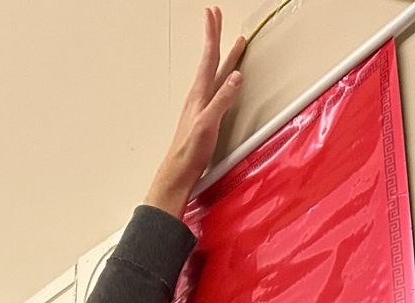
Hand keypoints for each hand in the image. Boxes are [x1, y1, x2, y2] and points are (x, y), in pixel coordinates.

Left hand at [145, 6, 245, 216]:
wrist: (178, 174)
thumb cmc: (190, 152)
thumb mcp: (207, 124)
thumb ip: (222, 100)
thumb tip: (236, 76)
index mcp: (200, 94)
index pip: (208, 57)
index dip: (212, 34)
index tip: (212, 13)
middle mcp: (199, 97)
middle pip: (210, 60)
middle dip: (215, 37)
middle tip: (216, 16)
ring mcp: (201, 107)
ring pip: (215, 74)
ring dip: (223, 57)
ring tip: (232, 44)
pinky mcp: (204, 118)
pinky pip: (216, 89)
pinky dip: (223, 77)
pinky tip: (225, 81)